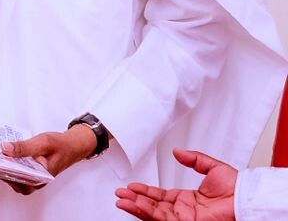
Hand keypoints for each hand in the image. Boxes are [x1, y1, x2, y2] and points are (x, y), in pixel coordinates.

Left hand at [0, 125, 97, 194]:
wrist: (73, 146)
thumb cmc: (60, 145)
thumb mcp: (42, 142)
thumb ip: (24, 147)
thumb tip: (4, 149)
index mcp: (38, 178)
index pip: (13, 177)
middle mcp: (33, 183)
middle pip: (9, 178)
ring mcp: (31, 179)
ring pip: (10, 175)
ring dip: (0, 164)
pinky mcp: (29, 173)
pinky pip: (14, 170)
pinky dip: (6, 162)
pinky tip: (0, 152)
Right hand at [114, 149, 236, 220]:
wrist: (247, 199)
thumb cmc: (238, 188)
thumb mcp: (213, 167)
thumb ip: (194, 159)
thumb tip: (178, 152)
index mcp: (189, 199)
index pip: (161, 196)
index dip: (145, 192)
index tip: (132, 188)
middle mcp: (184, 211)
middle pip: (153, 206)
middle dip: (134, 200)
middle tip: (119, 195)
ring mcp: (184, 219)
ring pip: (153, 213)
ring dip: (135, 206)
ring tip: (121, 200)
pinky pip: (161, 218)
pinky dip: (145, 211)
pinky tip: (134, 205)